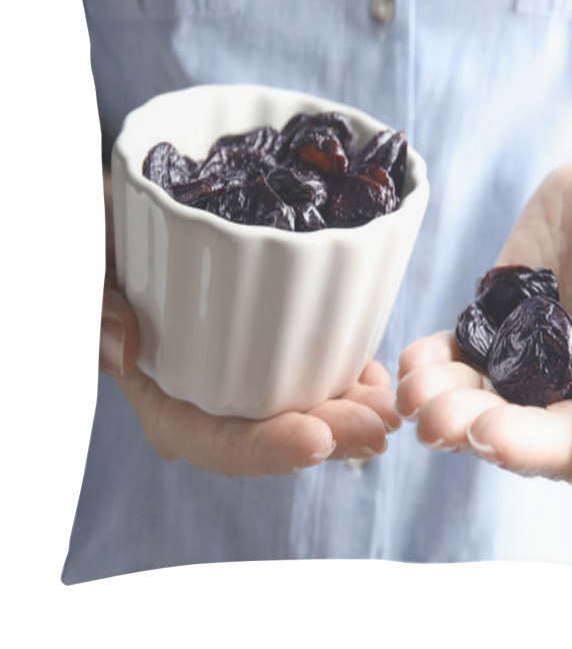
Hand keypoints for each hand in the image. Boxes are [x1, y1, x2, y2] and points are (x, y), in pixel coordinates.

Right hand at [99, 171, 399, 475]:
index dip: (262, 449)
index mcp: (162, 388)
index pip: (211, 438)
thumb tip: (123, 348)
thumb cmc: (108, 239)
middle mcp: (207, 389)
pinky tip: (376, 373)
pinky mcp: (270, 338)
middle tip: (378, 424)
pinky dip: (346, 375)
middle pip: (270, 431)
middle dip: (328, 435)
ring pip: (299, 406)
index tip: (315, 439)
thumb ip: (96, 302)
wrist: (133, 214)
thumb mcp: (88, 261)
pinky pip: (311, 369)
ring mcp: (241, 366)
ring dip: (349, 411)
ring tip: (389, 403)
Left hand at [396, 141, 571, 484]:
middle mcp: (566, 385)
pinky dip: (433, 361)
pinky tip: (412, 361)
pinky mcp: (496, 319)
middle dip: (468, 426)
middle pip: (511, 427)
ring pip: (477, 394)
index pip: (567, 447)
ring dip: (440, 400)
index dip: (525, 448)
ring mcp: (525, 353)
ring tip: (410, 392)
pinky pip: (459, 350)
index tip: (484, 433)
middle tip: (431, 417)